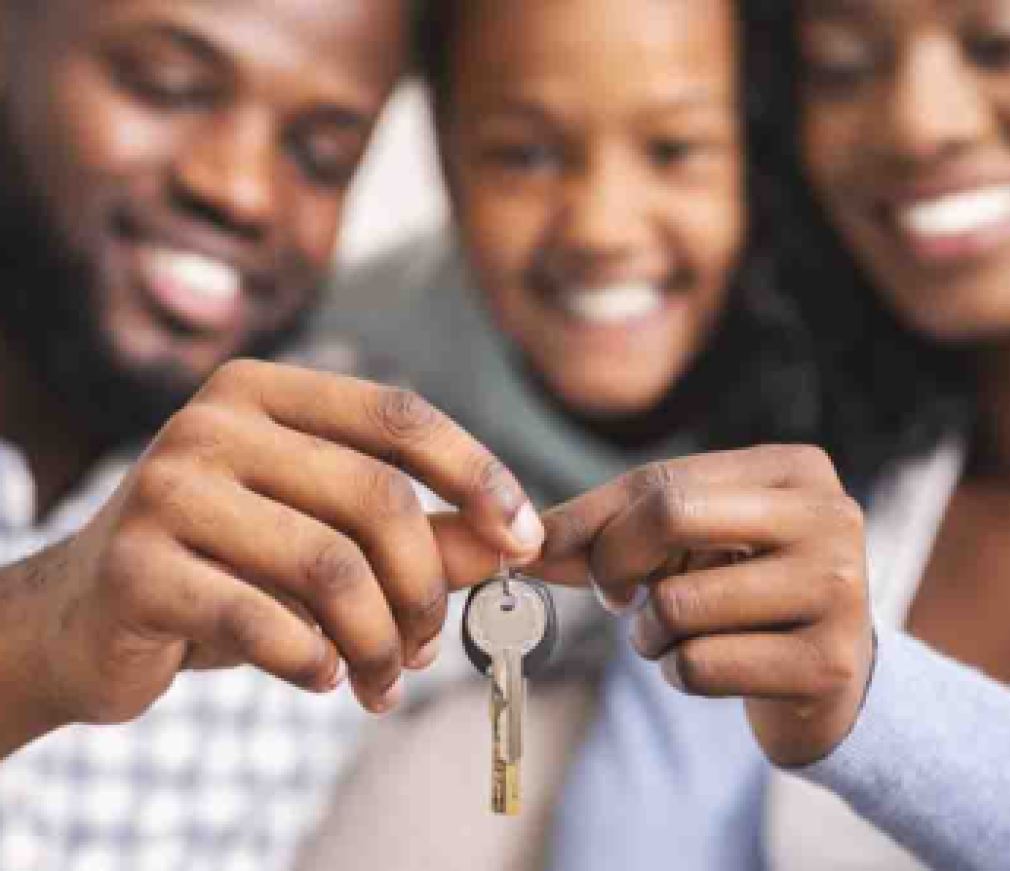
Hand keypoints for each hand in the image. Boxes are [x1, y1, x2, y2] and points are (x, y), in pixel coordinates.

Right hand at [34, 360, 543, 726]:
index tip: (526, 539)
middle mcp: (212, 423)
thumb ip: (417, 532)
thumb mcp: (322, 534)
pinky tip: (326, 679)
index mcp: (265, 392)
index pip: (397, 416)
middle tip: (429, 647)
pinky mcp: (136, 567)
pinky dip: (314, 663)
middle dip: (424, 587)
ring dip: (379, 641)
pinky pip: (262, 621)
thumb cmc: (226, 565)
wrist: (87, 614)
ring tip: (385, 680)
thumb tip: (512, 544)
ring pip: (327, 566)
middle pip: (373, 497)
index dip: (476, 473)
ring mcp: (167, 488)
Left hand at [537, 445, 873, 766]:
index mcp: (794, 468)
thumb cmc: (743, 592)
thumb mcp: (688, 542)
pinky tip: (710, 666)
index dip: (593, 521)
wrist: (827, 679)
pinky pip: (699, 665)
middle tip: (613, 594)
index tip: (553, 554)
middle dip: (612, 562)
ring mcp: (837, 590)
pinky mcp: (827, 664)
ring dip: (649, 632)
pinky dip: (677, 672)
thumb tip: (531, 541)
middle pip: (670, 516)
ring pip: (677, 604)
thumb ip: (611, 528)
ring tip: (676, 635)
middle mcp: (829, 517)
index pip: (662, 480)